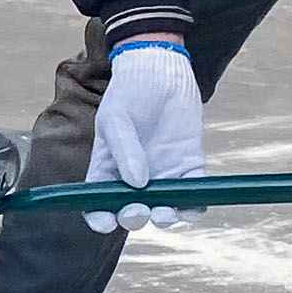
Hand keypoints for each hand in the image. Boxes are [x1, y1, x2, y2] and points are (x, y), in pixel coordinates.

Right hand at [78, 39, 202, 232]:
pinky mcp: (189, 167)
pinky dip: (193, 206)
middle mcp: (134, 178)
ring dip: (165, 217)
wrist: (160, 70)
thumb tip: (137, 184)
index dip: (100, 218)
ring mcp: (163, 174)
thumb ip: (125, 151)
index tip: (106, 222)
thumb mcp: (117, 118)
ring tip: (165, 210)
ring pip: (163, 209)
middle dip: (134, 218)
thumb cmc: (129, 92)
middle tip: (138, 210)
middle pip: (132, 212)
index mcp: (108, 169)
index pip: (98, 203)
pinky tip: (192, 205)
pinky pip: (192, 195)